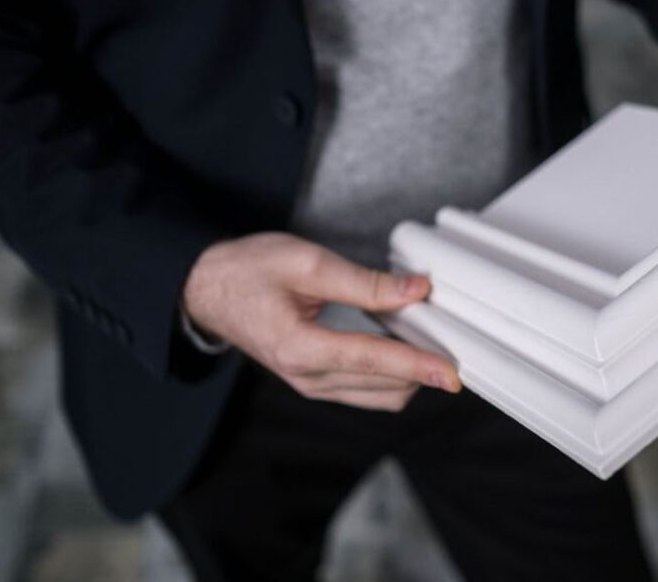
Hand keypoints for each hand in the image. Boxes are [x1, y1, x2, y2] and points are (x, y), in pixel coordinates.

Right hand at [182, 232, 460, 411]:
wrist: (206, 290)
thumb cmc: (248, 271)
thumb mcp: (306, 263)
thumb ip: (363, 282)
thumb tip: (415, 291)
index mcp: (300, 348)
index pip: (371, 361)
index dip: (416, 365)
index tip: (450, 371)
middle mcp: (307, 378)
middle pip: (384, 387)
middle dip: (420, 367)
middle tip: (446, 333)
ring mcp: (312, 385)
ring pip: (380, 395)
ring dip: (408, 373)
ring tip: (426, 335)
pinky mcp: (317, 383)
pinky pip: (367, 390)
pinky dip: (390, 373)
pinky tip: (399, 343)